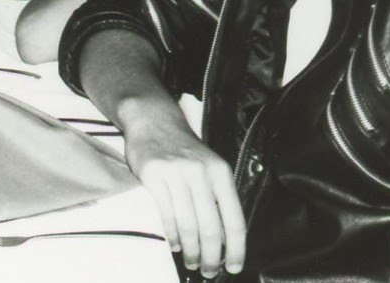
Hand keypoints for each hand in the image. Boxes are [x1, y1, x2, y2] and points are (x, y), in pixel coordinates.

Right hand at [122, 106, 245, 277]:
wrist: (154, 120)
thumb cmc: (184, 149)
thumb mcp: (211, 166)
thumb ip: (219, 196)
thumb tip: (226, 238)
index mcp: (221, 173)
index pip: (234, 220)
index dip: (236, 249)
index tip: (233, 267)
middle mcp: (201, 173)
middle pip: (211, 228)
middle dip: (212, 256)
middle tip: (209, 271)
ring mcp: (176, 174)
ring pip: (189, 225)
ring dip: (191, 251)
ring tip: (191, 262)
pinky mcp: (153, 175)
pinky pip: (166, 214)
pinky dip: (172, 235)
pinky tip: (174, 245)